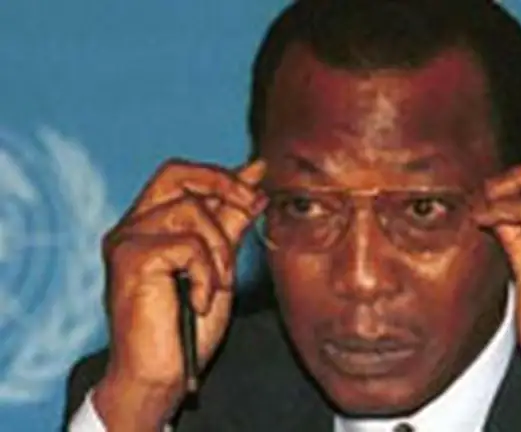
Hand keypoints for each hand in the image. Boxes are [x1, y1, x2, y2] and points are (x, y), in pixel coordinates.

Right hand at [92, 158, 266, 429]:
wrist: (160, 373)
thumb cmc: (186, 325)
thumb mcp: (219, 263)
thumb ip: (231, 219)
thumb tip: (254, 172)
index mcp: (149, 224)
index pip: (182, 176)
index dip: (222, 175)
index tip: (259, 184)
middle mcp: (131, 226)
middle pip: (176, 173)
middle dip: (222, 184)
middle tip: (253, 204)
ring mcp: (126, 240)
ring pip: (190, 211)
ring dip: (219, 249)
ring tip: (217, 285)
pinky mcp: (130, 259)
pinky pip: (187, 245)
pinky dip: (205, 273)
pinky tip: (198, 301)